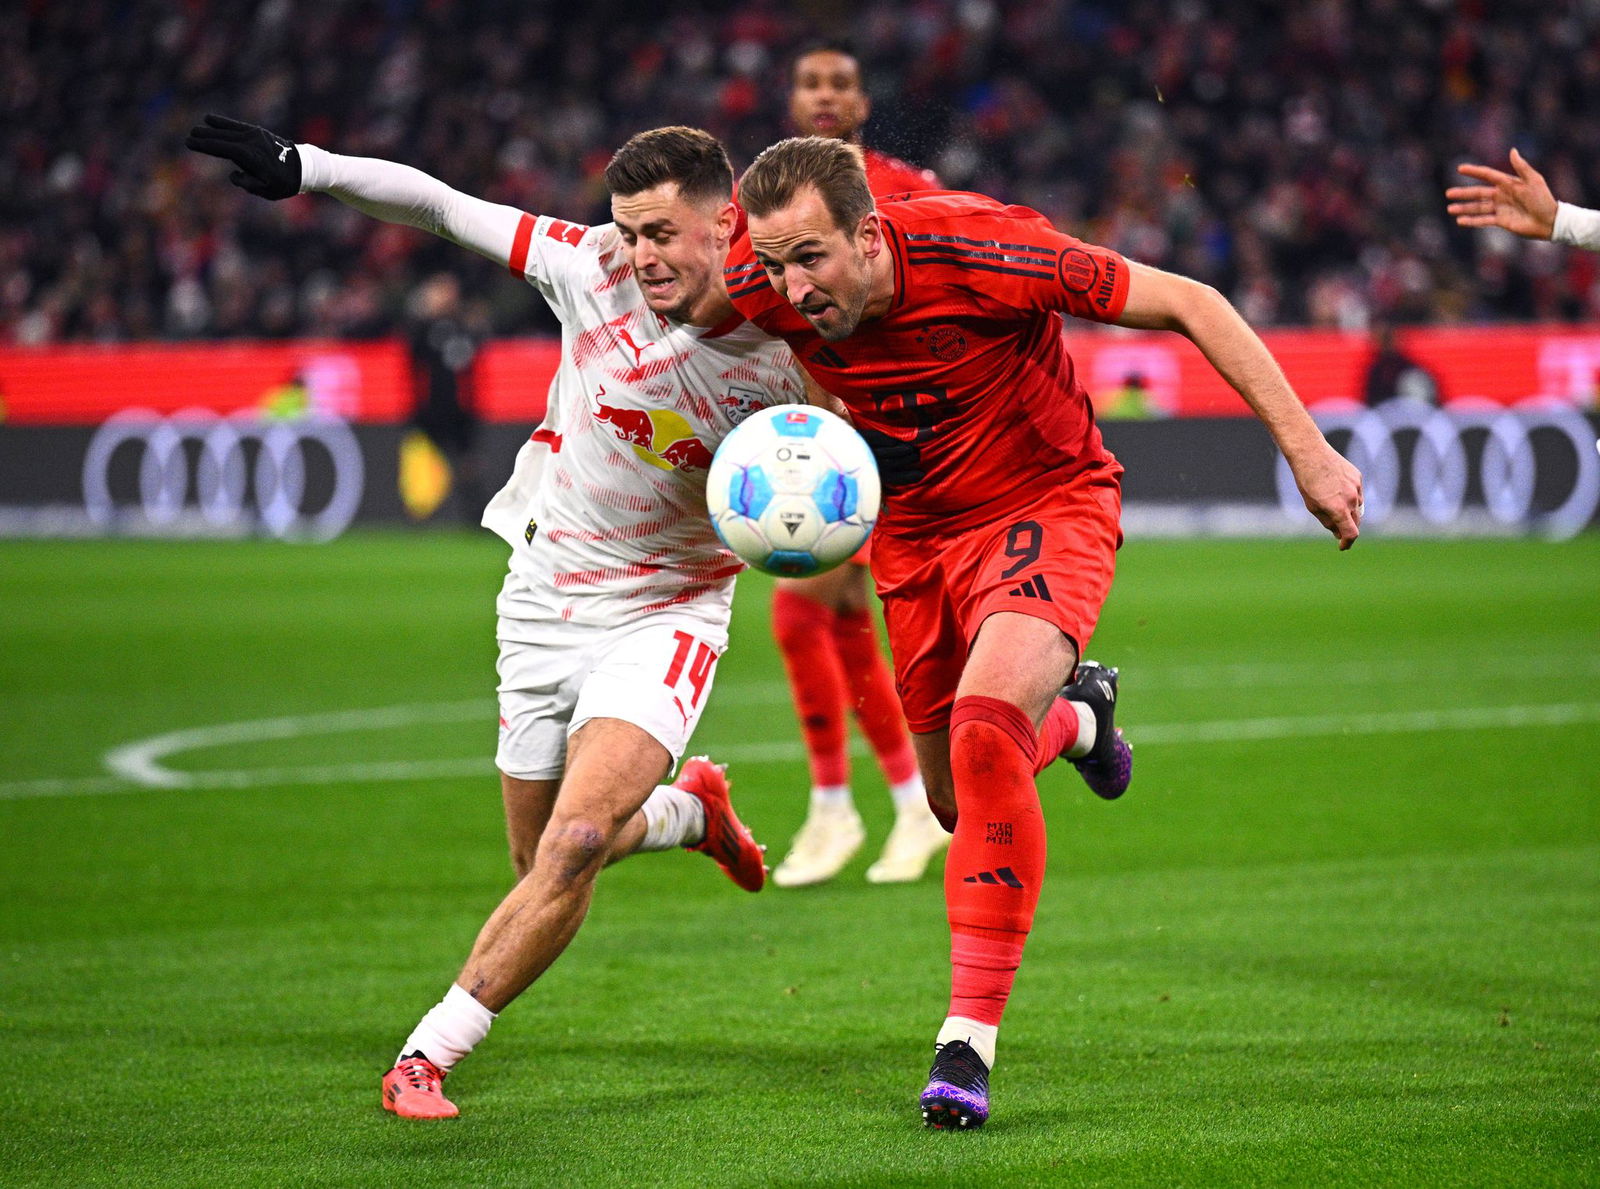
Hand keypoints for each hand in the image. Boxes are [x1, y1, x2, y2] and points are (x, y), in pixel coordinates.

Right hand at [185, 113, 301, 199]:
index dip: (206, 146)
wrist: (302, 167)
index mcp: (252, 157)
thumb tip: (233, 174)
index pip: (224, 149)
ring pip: (228, 131)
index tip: (191, 143)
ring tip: (196, 129)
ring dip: (211, 129)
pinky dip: (223, 122)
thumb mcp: (267, 190)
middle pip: (223, 138)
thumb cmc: (283, 183)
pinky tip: (209, 119)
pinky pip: (237, 125)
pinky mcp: (258, 131)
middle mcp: (252, 143)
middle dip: (205, 137)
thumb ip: (248, 184)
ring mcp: (255, 135)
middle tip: (189, 137)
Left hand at [1290, 439, 1362, 549]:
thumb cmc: (1307, 482)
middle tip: (1338, 531)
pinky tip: (1337, 490)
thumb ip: (1328, 521)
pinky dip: (1350, 497)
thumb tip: (1339, 533)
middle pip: (1356, 522)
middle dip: (1348, 528)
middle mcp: (1351, 499)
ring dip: (1349, 512)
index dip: (1347, 542)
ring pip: (1357, 507)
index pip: (1351, 533)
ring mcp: (1356, 487)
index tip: (1342, 546)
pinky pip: (1357, 493)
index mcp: (1338, 508)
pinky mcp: (1358, 477)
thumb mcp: (1312, 506)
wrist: (1311, 454)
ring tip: (1332, 505)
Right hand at [1445, 149, 1557, 240]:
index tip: (1460, 168)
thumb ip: (1522, 167)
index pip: (1487, 175)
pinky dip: (1472, 221)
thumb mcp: (1534, 180)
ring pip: (1478, 207)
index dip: (1474, 171)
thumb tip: (1512, 151)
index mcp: (1508, 183)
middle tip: (1448, 193)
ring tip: (1450, 209)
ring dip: (1464, 208)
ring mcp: (1500, 208)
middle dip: (1463, 193)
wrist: (1549, 221)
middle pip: (1478, 193)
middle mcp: (1501, 195)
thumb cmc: (1543, 199)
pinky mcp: (1500, 221)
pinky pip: (1483, 221)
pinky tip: (1460, 221)